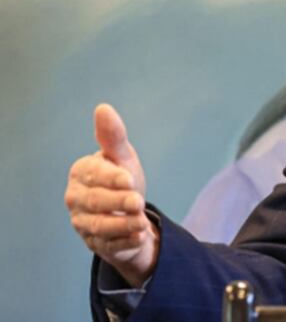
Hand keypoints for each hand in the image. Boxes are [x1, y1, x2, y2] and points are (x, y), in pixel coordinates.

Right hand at [65, 104, 158, 286]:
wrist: (129, 211)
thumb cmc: (121, 177)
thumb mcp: (122, 156)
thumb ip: (113, 136)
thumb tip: (103, 108)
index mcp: (81, 173)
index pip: (93, 175)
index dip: (111, 177)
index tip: (129, 178)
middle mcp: (75, 198)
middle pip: (93, 201)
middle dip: (117, 202)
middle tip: (138, 201)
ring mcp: (83, 223)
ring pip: (99, 226)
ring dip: (121, 225)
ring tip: (141, 223)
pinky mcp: (95, 243)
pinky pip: (108, 245)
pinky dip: (125, 242)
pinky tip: (139, 237)